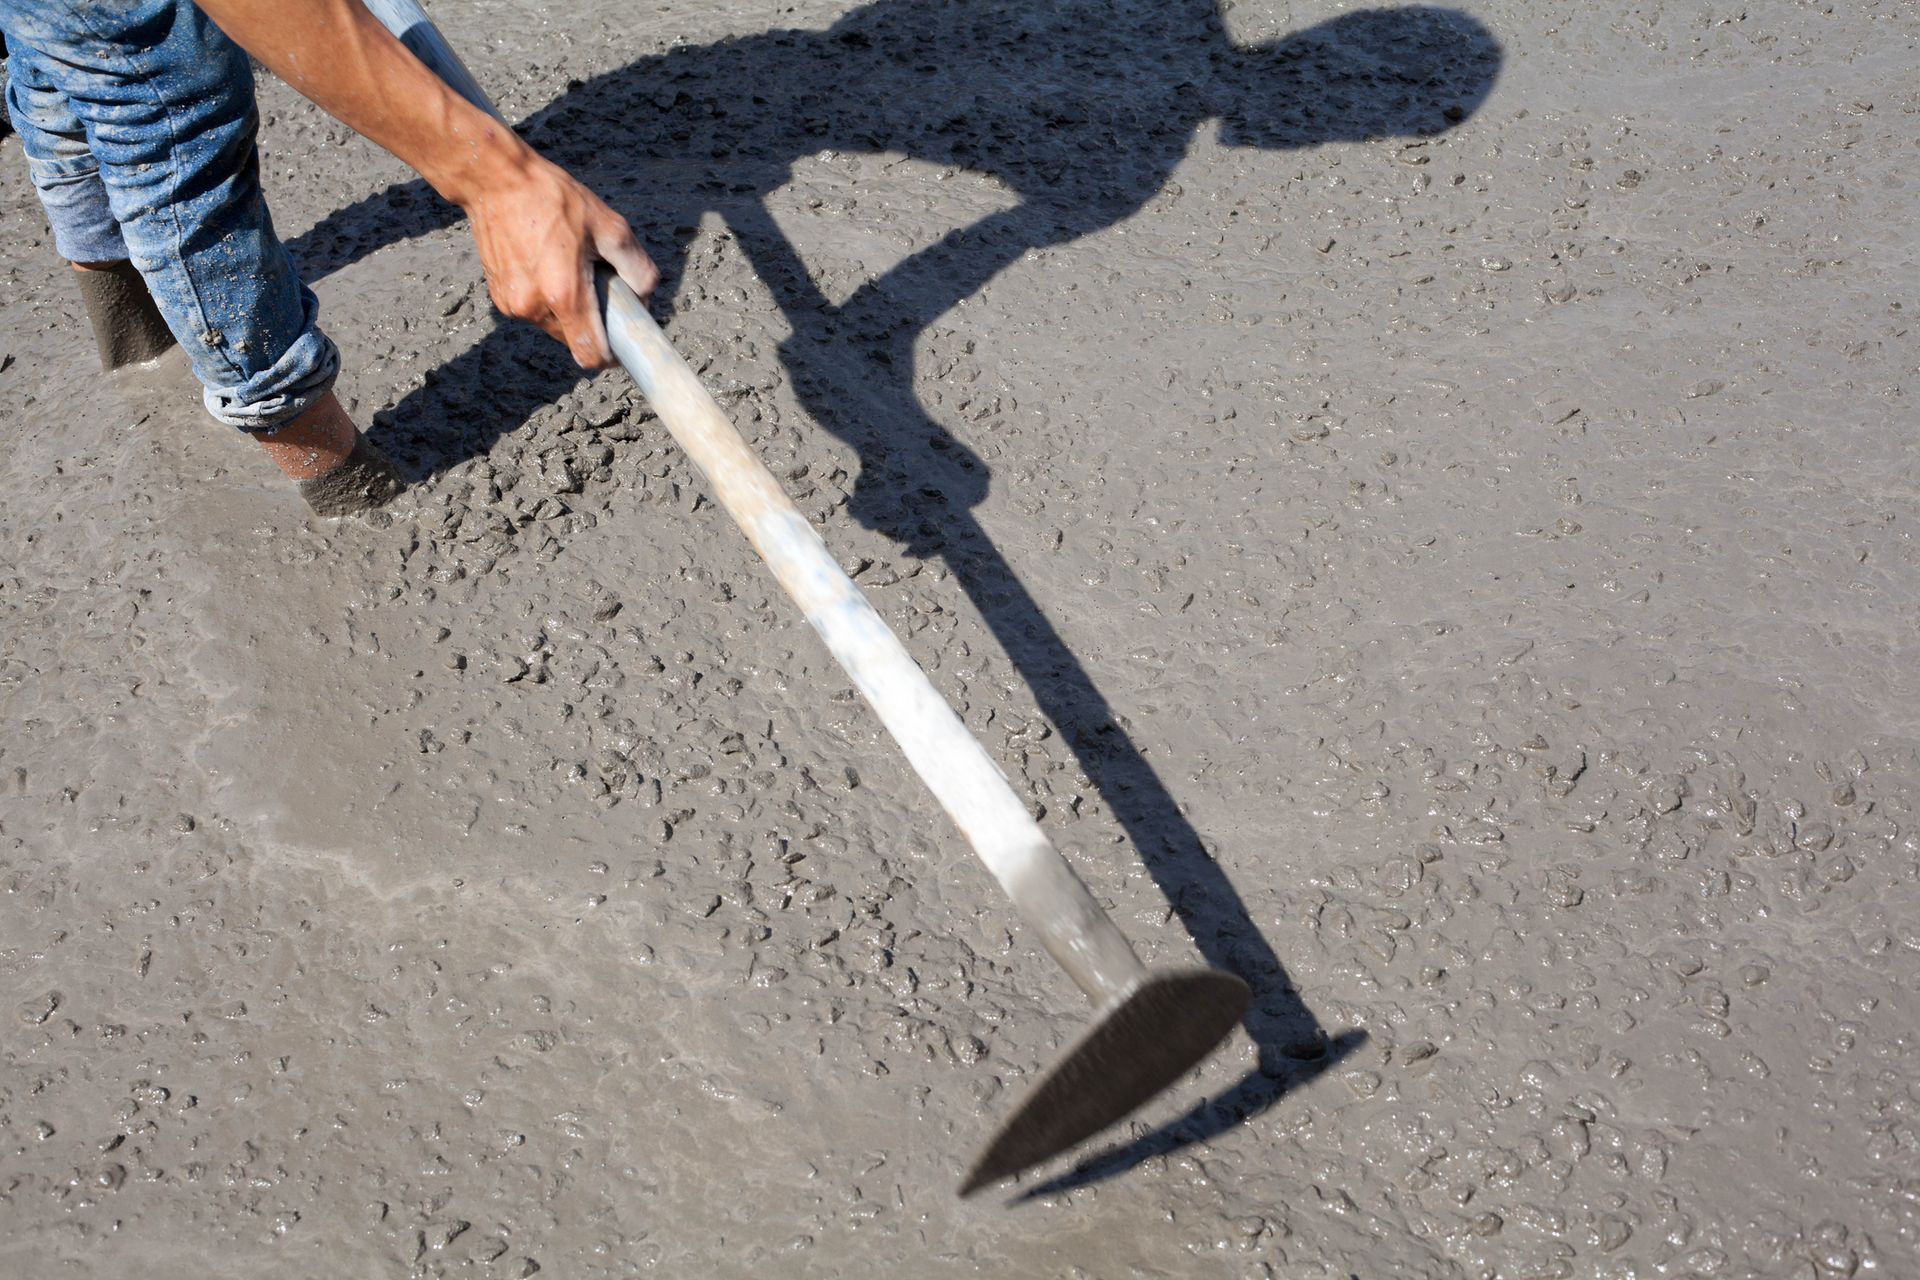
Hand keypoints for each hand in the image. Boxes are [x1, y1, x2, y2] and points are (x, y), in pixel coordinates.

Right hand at [461, 148, 658, 368]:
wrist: (495, 180)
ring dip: (567, 309)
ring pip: (553, 325)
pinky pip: (533, 310)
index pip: (590, 355)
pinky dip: (545, 297)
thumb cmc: (553, 199)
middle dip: (590, 322)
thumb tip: (644, 297)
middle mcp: (534, 307)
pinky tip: (547, 264)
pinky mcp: (499, 296)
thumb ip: (637, 268)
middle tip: (596, 285)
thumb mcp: (609, 226)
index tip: (619, 342)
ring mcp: (512, 304)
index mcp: (564, 294)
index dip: (609, 356)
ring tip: (568, 267)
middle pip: (573, 340)